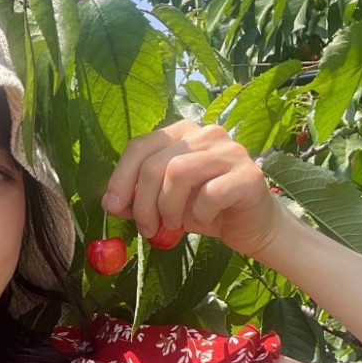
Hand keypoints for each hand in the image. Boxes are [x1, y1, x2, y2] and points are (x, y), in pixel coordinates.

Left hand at [102, 114, 278, 264]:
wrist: (251, 225)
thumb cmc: (206, 210)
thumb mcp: (165, 204)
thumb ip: (140, 198)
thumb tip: (110, 203)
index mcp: (182, 133)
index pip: (140, 145)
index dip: (121, 177)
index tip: (113, 207)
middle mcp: (206, 134)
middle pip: (156, 163)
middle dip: (144, 202)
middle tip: (148, 229)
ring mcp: (230, 150)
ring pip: (179, 172)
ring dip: (170, 207)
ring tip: (175, 224)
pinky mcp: (248, 174)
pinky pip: (211, 193)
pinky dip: (201, 214)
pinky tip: (207, 220)